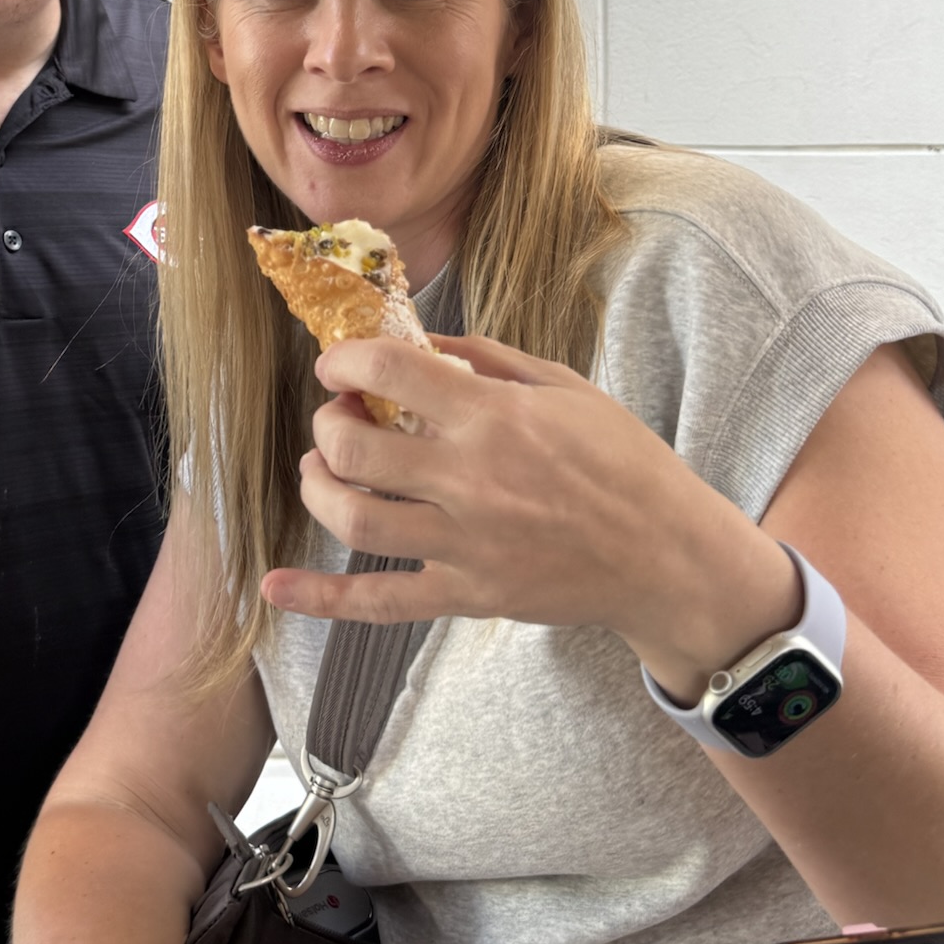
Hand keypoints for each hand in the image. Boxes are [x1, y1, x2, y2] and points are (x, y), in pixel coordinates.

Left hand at [261, 332, 787, 687]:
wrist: (668, 556)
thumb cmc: (624, 461)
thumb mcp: (563, 386)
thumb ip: (486, 359)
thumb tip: (420, 341)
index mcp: (495, 418)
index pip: (389, 374)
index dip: (345, 360)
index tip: (339, 363)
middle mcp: (471, 481)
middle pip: (356, 448)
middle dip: (327, 423)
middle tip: (336, 414)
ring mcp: (466, 544)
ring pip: (356, 520)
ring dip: (319, 487)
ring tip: (320, 468)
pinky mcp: (468, 594)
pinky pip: (382, 602)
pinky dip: (322, 599)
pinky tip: (274, 589)